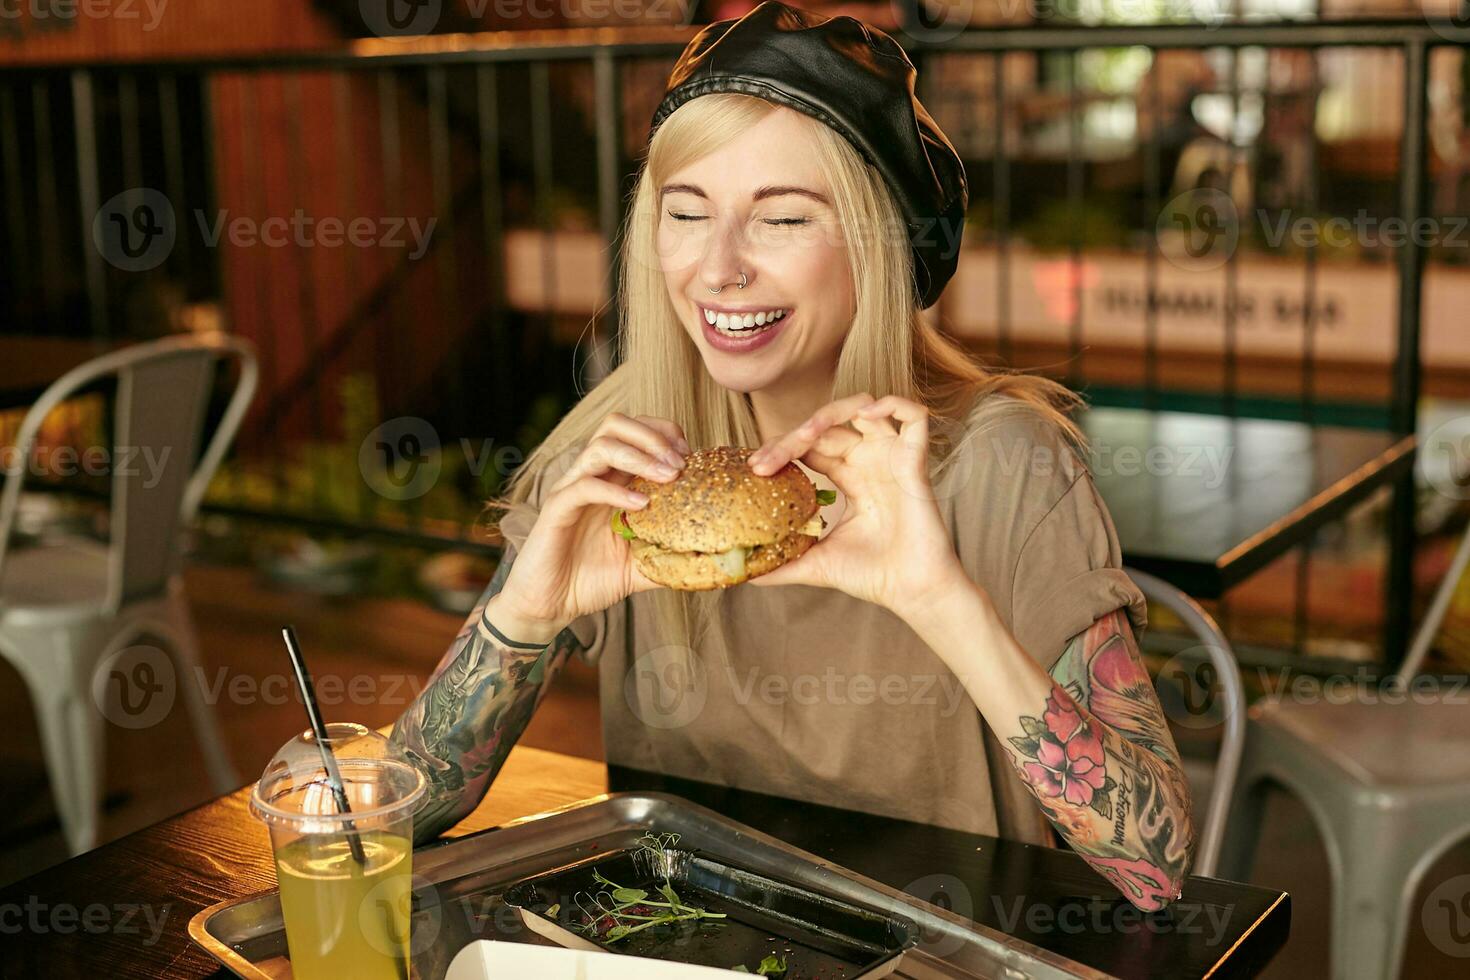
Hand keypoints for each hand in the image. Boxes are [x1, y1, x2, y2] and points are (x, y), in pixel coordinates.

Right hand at [493, 414, 687, 640]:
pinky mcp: (556, 509)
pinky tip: (641, 505)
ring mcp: (571, 489)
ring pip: (601, 446)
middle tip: (680, 464)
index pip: (636, 431)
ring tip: (667, 477)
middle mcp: (591, 476)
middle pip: (616, 424)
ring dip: (639, 455)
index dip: (666, 434)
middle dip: (653, 436)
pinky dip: (616, 490)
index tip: (691, 459)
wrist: (551, 606)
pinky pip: (585, 486)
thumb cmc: (592, 580)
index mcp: (612, 479)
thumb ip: (672, 555)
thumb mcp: (643, 565)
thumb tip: (713, 559)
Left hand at [745, 394, 967, 617]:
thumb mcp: (814, 565)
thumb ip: (782, 564)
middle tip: (764, 462)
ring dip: (829, 413)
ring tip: (804, 435)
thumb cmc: (872, 577)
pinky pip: (913, 415)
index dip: (782, 447)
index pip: (811, 445)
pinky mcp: (916, 460)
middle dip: (792, 437)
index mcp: (850, 477)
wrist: (911, 593)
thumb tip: (745, 574)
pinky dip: (891, 404)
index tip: (755, 468)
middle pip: (827, 426)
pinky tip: (865, 415)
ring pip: (862, 407)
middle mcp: (870, 461)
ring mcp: (892, 457)